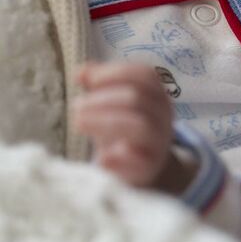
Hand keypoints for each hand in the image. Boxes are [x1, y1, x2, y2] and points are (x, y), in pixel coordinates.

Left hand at [72, 61, 173, 187]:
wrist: (144, 169)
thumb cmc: (123, 130)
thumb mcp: (113, 105)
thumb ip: (99, 85)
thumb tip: (81, 72)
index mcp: (157, 95)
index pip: (145, 75)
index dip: (115, 73)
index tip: (87, 80)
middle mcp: (164, 115)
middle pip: (138, 98)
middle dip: (102, 100)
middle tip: (76, 107)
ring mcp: (160, 141)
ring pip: (141, 125)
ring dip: (104, 122)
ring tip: (78, 123)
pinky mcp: (151, 166)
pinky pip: (140, 160)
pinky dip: (117, 157)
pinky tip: (101, 158)